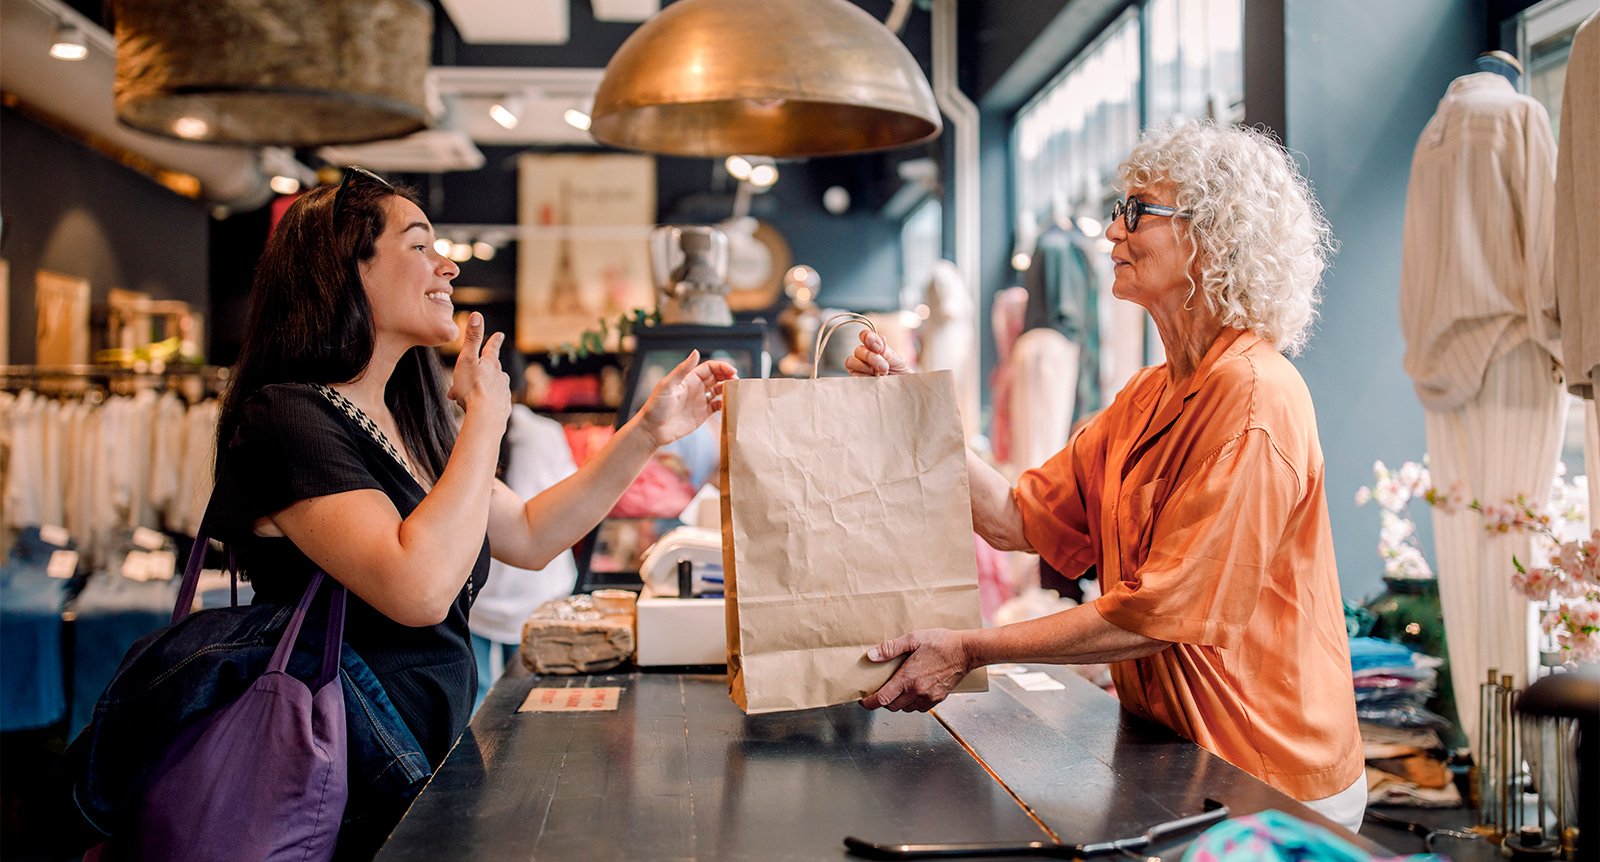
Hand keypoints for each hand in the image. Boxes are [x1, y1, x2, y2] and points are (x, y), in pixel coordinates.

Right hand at [447, 312, 510, 420]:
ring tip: (462, 399)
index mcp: (491, 363)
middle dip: (474, 375)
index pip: (492, 347)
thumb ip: (471, 338)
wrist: (485, 418)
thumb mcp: (466, 359)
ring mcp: (503, 392)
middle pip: (487, 371)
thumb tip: (477, 315)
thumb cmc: (472, 389)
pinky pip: (491, 403)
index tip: (499, 335)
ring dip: (475, 390)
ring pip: (488, 387)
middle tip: (459, 384)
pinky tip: (476, 409)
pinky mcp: (503, 407)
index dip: (494, 340)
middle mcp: (500, 376)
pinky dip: (482, 404)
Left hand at [636, 350, 738, 447]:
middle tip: (737, 381)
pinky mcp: (703, 415)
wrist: (652, 430)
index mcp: (689, 378)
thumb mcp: (668, 385)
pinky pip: (718, 407)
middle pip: (718, 377)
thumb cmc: (656, 406)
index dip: (722, 367)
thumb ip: (683, 369)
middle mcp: (696, 388)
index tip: (732, 372)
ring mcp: (700, 401)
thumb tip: (696, 351)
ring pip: (720, 391)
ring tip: (737, 392)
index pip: (710, 368)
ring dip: (729, 390)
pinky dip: (726, 404)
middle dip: (729, 377)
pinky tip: (731, 404)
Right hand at [844, 330, 911, 376]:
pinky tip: (874, 381)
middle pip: (858, 350)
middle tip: (884, 367)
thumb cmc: (901, 376)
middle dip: (871, 358)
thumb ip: (887, 351)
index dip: (868, 338)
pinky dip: (864, 378)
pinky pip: (853, 375)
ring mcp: (859, 369)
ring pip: (851, 361)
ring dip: (865, 367)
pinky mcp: (856, 381)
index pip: (865, 336)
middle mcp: (865, 357)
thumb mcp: (898, 362)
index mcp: (875, 348)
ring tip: (880, 375)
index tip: (878, 348)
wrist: (902, 392)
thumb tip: (881, 338)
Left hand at [859, 628, 973, 711]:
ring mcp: (928, 697)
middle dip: (883, 702)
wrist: (966, 651)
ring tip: (897, 689)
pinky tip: (913, 690)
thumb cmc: (941, 643)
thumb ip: (890, 649)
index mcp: (908, 678)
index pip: (883, 699)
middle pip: (892, 706)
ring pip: (906, 708)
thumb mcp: (913, 639)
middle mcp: (917, 691)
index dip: (870, 703)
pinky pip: (920, 708)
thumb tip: (872, 656)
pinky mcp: (938, 699)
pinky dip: (912, 703)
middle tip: (880, 691)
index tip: (863, 701)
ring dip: (898, 702)